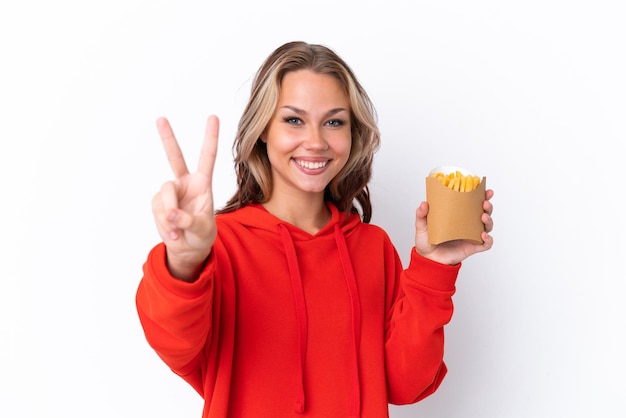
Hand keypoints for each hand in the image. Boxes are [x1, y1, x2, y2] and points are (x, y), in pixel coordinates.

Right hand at [151, 115, 218, 280]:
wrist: (188, 248)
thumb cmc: (202, 236)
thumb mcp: (203, 230)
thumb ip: (190, 221)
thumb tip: (173, 214)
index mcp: (203, 183)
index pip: (207, 157)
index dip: (210, 137)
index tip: (213, 117)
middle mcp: (185, 183)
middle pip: (175, 157)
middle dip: (168, 138)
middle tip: (160, 118)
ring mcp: (171, 192)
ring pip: (165, 194)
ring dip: (169, 214)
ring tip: (177, 230)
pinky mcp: (159, 202)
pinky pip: (158, 210)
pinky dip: (164, 224)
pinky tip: (172, 231)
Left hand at [414, 189, 494, 264]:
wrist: (429, 259)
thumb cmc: (426, 241)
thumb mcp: (422, 226)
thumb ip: (421, 215)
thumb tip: (424, 203)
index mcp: (458, 216)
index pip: (472, 203)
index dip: (481, 196)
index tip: (485, 190)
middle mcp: (467, 224)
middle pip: (484, 213)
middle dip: (488, 206)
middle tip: (485, 202)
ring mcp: (471, 236)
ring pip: (487, 226)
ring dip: (489, 220)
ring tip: (483, 216)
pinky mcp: (473, 247)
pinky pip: (486, 244)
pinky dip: (489, 239)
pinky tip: (483, 235)